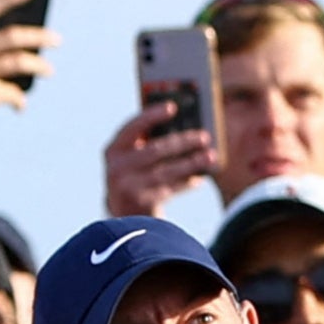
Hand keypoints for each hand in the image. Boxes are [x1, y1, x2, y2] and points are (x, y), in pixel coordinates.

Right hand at [103, 102, 215, 217]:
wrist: (124, 216)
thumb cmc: (134, 177)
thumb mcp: (132, 159)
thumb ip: (148, 142)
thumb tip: (183, 127)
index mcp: (114, 150)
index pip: (132, 127)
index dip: (152, 116)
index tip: (173, 107)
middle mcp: (117, 168)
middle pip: (154, 150)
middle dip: (182, 142)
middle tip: (204, 136)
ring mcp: (128, 187)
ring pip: (165, 172)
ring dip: (190, 163)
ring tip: (210, 156)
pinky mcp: (141, 204)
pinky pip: (169, 189)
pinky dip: (186, 183)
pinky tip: (199, 178)